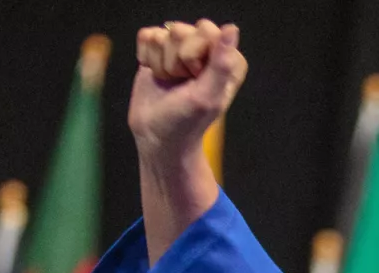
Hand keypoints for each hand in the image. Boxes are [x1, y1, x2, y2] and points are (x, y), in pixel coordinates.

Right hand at [129, 20, 245, 163]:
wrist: (157, 137)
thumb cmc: (186, 122)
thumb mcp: (207, 97)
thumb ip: (221, 63)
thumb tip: (231, 28)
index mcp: (227, 58)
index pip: (206, 31)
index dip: (193, 56)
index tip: (195, 80)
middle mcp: (207, 49)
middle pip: (180, 30)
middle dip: (175, 61)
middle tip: (181, 84)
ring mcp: (182, 48)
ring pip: (162, 35)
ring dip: (161, 64)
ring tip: (170, 83)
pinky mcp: (159, 50)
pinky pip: (146, 36)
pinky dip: (146, 59)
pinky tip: (156, 75)